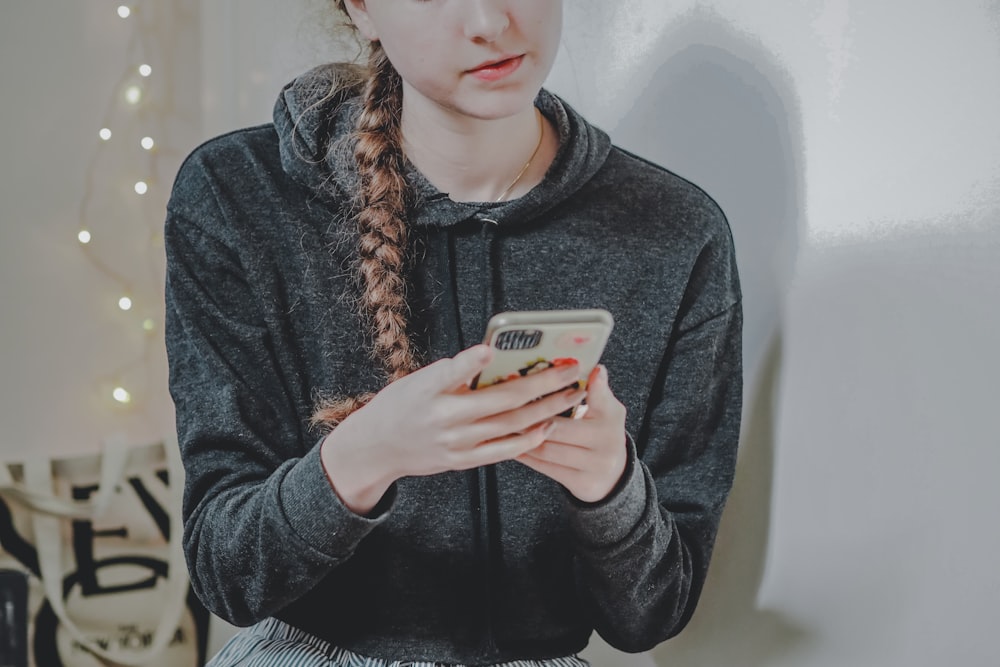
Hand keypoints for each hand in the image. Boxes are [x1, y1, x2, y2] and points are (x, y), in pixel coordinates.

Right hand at [321, 344, 586, 512]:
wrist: (377, 447)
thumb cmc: (402, 404)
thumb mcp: (419, 380)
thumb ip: (455, 373)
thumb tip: (495, 359)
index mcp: (429, 389)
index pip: (452, 371)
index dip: (472, 360)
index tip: (491, 348)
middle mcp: (444, 418)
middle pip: (504, 399)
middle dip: (544, 382)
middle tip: (571, 369)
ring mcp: (456, 442)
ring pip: (512, 424)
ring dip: (547, 408)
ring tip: (571, 395)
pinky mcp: (462, 460)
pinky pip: (504, 451)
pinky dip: (528, 438)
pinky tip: (547, 426)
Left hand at [516, 364, 628, 502]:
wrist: (613, 477)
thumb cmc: (602, 435)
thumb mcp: (606, 411)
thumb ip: (598, 391)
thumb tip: (596, 369)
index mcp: (612, 418)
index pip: (596, 398)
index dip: (573, 389)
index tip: (554, 376)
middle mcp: (607, 442)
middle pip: (559, 427)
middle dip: (530, 416)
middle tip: (505, 404)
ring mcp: (595, 465)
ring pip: (548, 448)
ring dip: (522, 436)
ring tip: (501, 423)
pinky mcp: (581, 483)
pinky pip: (546, 467)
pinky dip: (525, 454)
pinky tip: (510, 444)